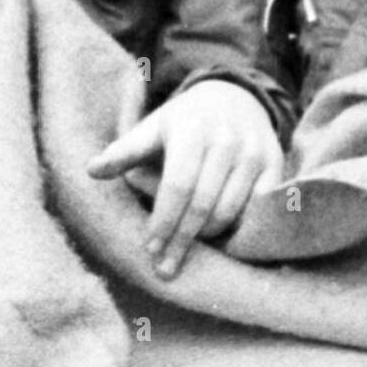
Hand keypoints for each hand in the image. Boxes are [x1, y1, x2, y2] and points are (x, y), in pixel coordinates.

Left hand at [86, 80, 283, 279]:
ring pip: (231, 211)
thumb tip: (91, 170)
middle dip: (182, 240)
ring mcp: (254, 153)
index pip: (177, 185)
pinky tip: (221, 242)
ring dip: (208, 238)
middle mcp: (227, 140)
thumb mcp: (152, 128)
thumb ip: (124, 151)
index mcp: (192, 131)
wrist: (236, 97)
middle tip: (165, 268)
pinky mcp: (274, 165)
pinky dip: (239, 229)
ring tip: (187, 251)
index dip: (163, 220)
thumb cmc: (184, 122)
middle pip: (203, 204)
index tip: (150, 248)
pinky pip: (258, 209)